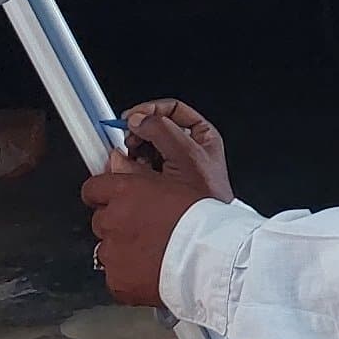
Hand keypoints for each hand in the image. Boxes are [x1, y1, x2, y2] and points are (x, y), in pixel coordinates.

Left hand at [82, 103, 227, 307]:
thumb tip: (116, 163)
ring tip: (152, 253)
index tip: (109, 201)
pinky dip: (128, 276)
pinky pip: (115, 277)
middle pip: (100, 220)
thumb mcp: (174, 183)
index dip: (103, 196)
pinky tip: (150, 271)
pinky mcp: (117, 281)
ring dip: (122, 250)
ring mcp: (112, 252)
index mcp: (125, 192)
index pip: (92, 189)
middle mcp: (113, 220)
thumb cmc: (202, 223)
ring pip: (107, 249)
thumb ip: (137, 174)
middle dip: (117, 224)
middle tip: (144, 230)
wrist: (211, 260)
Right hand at [116, 98, 232, 201]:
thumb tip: (139, 119)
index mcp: (201, 135)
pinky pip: (142, 168)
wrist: (205, 229)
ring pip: (146, 149)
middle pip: (155, 129)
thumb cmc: (208, 195)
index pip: (173, 109)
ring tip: (133, 160)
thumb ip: (161, 130)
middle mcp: (188, 148)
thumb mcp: (185, 154)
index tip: (132, 117)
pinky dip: (135, 168)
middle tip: (129, 139)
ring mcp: (174, 165)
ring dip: (135, 153)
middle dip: (139, 134)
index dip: (151, 110)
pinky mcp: (162, 181)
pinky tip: (135, 174)